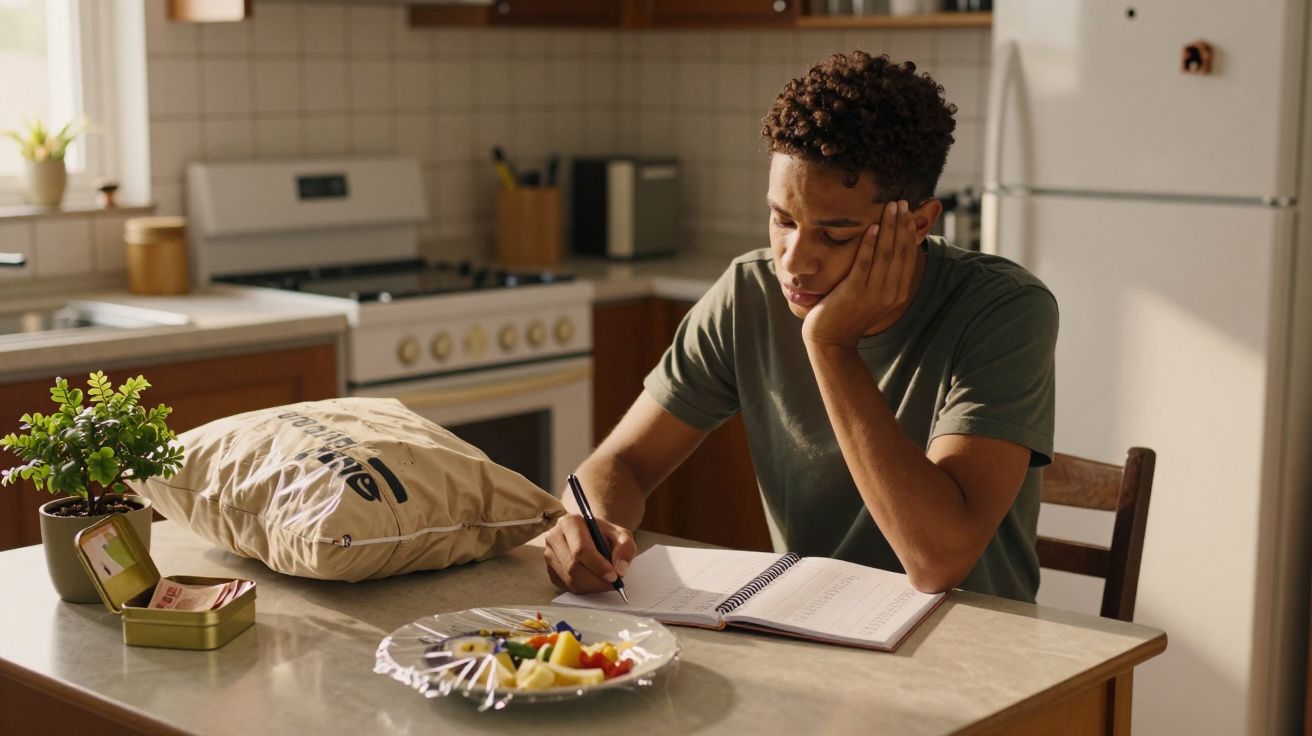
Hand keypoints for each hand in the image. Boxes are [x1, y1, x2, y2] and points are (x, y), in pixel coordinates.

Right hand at [543, 514, 635, 593]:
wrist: (591, 536)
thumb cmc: (605, 535)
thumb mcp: (621, 535)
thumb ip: (625, 548)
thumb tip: (620, 570)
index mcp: (570, 522)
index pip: (581, 549)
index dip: (598, 566)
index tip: (614, 576)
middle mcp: (554, 537)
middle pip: (573, 567)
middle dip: (596, 579)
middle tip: (613, 583)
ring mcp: (549, 554)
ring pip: (570, 579)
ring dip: (592, 586)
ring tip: (606, 582)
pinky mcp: (550, 570)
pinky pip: (566, 586)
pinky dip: (584, 588)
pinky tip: (594, 581)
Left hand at [801, 200, 921, 347]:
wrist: (831, 339)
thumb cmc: (850, 314)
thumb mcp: (874, 296)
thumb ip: (884, 276)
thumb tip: (889, 249)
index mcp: (898, 293)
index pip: (908, 256)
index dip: (909, 231)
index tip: (907, 211)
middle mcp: (890, 293)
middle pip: (900, 251)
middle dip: (901, 224)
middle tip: (901, 202)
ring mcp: (872, 294)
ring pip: (885, 254)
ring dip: (889, 228)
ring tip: (889, 207)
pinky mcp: (853, 292)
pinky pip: (864, 263)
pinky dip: (869, 244)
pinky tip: (871, 227)